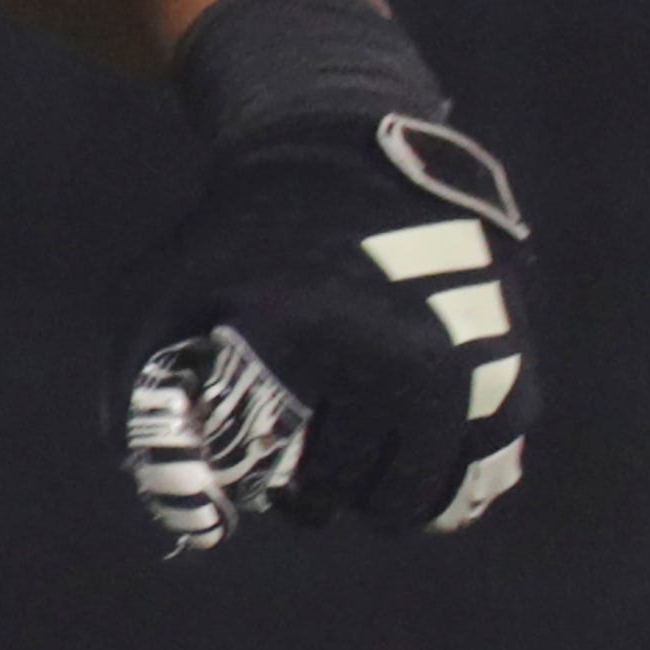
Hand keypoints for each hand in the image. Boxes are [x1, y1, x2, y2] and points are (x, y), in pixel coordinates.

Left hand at [132, 111, 538, 546]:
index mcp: (303, 340)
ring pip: (421, 498)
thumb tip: (173, 498)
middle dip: (320, 496)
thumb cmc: (243, 232)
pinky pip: (483, 473)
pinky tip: (412, 455)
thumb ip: (138, 382)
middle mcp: (390, 358)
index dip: (264, 487)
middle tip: (308, 472)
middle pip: (349, 492)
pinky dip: (448, 482)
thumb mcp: (164, 284)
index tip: (260, 468)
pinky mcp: (511, 374)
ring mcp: (461, 369)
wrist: (350, 151)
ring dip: (385, 498)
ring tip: (359, 466)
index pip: (278, 476)